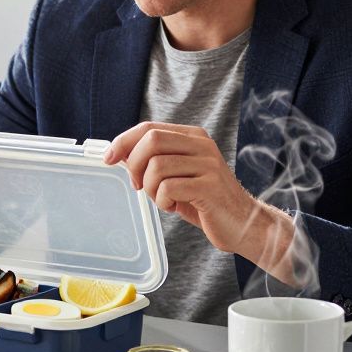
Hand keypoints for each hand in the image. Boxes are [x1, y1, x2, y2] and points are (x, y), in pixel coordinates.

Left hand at [104, 122, 293, 274]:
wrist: (242, 223)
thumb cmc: (204, 200)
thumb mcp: (178, 174)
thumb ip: (155, 160)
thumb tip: (118, 154)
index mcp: (192, 137)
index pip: (149, 128)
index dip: (123, 141)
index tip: (108, 158)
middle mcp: (201, 145)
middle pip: (151, 140)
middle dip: (134, 165)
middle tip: (138, 186)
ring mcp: (208, 164)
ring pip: (157, 166)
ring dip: (150, 188)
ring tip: (163, 199)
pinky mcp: (210, 186)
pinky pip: (169, 188)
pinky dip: (163, 201)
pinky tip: (174, 206)